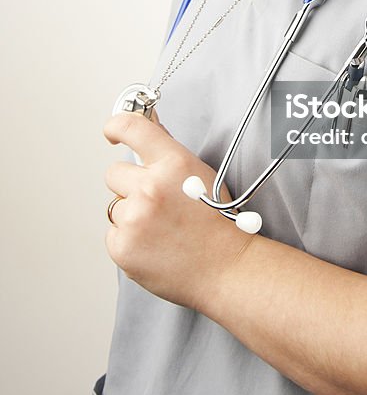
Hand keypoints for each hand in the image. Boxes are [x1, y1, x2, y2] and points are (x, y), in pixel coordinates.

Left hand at [103, 111, 250, 310]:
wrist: (227, 268)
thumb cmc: (220, 224)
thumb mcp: (201, 176)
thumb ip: (170, 156)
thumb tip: (149, 132)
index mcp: (173, 164)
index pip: (131, 128)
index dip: (116, 126)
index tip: (112, 132)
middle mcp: (150, 187)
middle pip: (114, 173)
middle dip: (130, 184)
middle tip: (155, 202)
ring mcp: (134, 218)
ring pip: (116, 206)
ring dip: (132, 215)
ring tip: (161, 229)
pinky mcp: (122, 246)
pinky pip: (113, 234)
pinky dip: (129, 240)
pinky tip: (154, 244)